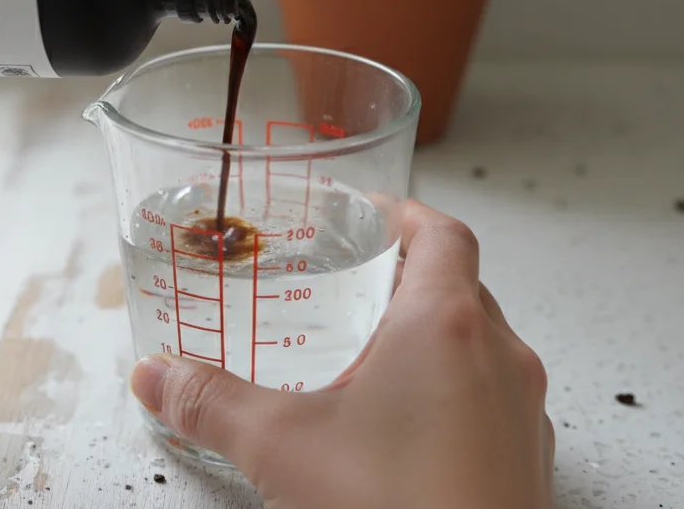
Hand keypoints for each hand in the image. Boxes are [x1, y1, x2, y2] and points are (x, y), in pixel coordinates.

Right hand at [129, 200, 554, 508]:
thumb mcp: (281, 447)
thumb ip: (211, 402)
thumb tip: (159, 377)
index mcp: (447, 327)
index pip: (443, 234)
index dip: (405, 216)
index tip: (369, 216)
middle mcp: (501, 360)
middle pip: (461, 288)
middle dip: (406, 281)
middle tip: (354, 289)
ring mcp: (522, 417)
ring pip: (482, 350)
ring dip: (432, 343)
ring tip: (370, 363)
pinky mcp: (525, 468)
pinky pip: (492, 407)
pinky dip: (452, 400)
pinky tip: (400, 437)